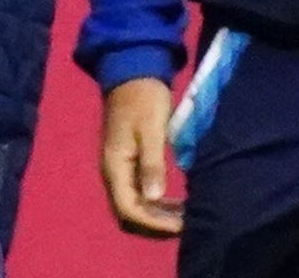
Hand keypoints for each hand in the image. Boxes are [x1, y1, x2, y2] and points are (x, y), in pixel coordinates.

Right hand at [99, 77, 182, 237]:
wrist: (132, 72)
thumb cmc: (144, 98)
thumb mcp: (152, 128)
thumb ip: (152, 163)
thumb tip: (154, 198)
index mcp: (114, 167)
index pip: (128, 210)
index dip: (154, 224)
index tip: (181, 226)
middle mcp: (112, 173)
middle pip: (129, 214)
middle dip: (155, 226)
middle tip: (186, 226)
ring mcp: (118, 169)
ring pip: (134, 206)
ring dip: (157, 216)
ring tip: (185, 218)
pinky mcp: (127, 163)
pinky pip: (139, 194)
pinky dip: (156, 204)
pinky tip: (175, 204)